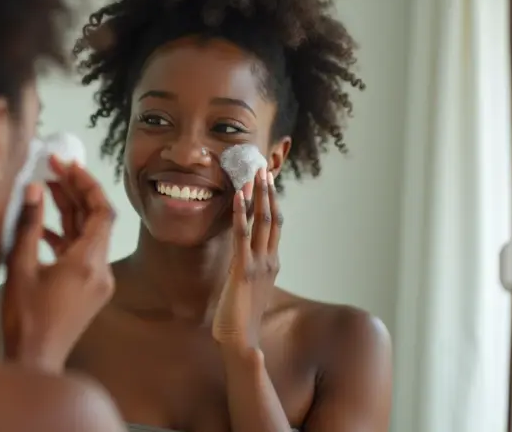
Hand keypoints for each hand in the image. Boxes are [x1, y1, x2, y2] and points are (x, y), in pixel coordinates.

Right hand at [1, 157, 115, 373]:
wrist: (33, 363)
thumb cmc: (24, 320)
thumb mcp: (20, 268)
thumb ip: (28, 226)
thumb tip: (34, 189)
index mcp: (89, 263)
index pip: (101, 209)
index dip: (85, 182)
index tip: (65, 163)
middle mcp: (101, 270)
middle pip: (96, 219)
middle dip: (76, 191)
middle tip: (53, 167)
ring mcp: (96, 281)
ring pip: (88, 235)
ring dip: (70, 211)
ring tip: (45, 187)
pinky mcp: (87, 290)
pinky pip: (81, 252)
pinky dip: (66, 235)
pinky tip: (44, 225)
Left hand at [212, 167, 281, 351]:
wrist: (241, 342)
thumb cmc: (241, 317)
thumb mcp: (249, 288)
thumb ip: (250, 270)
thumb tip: (245, 259)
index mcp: (271, 262)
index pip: (275, 225)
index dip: (272, 202)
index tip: (268, 182)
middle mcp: (269, 260)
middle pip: (272, 218)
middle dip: (268, 192)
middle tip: (263, 168)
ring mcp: (258, 264)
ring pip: (262, 222)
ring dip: (258, 196)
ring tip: (255, 174)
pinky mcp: (242, 270)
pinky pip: (242, 236)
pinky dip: (240, 214)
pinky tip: (236, 197)